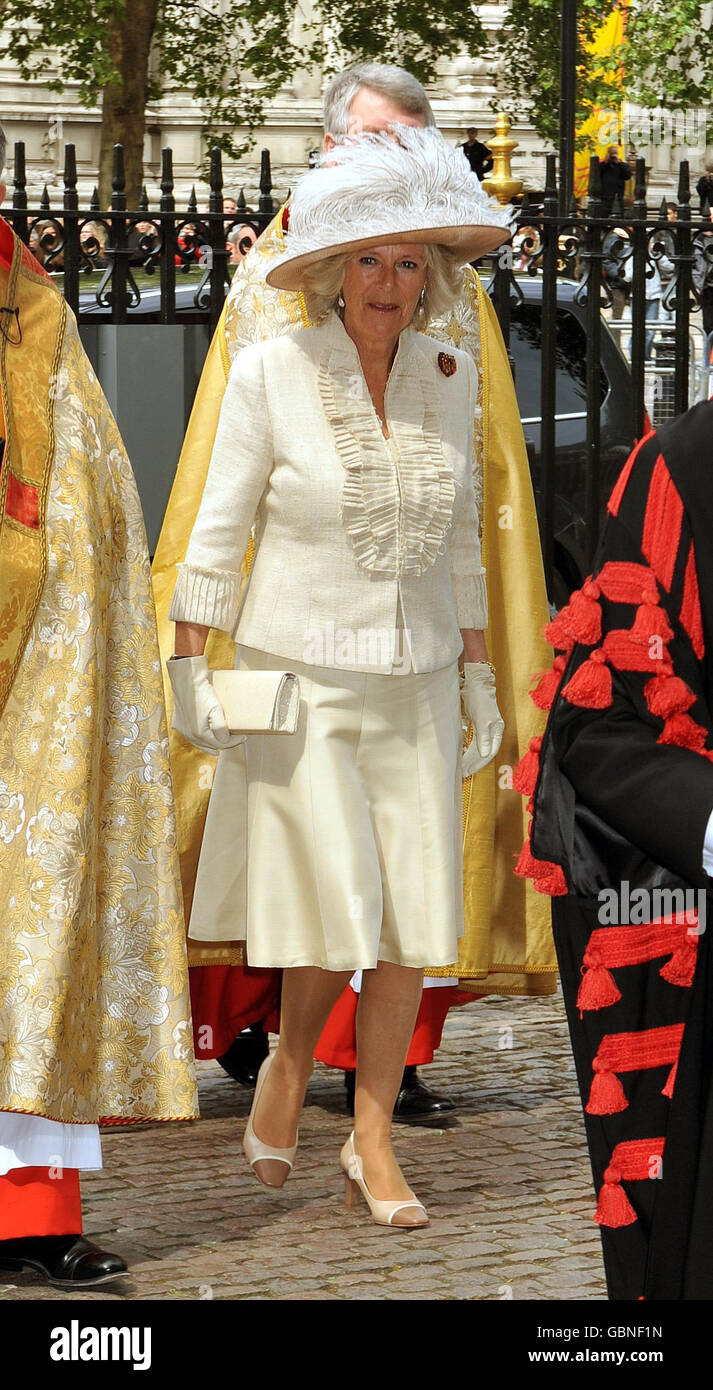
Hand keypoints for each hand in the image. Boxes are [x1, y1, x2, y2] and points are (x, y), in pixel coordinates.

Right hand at [166, 655, 244, 754]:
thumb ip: (220, 728)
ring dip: (212, 743)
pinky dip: (201, 738)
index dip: (234, 742)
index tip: (243, 736)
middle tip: (235, 740)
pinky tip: (206, 736)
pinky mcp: (179, 723)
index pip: (221, 744)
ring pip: (200, 742)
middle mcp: (189, 735)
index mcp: (200, 733)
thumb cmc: (202, 693)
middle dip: (223, 744)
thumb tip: (225, 740)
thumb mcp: (216, 709)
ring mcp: (183, 729)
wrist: (186, 680)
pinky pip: (192, 735)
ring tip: (221, 742)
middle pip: (210, 745)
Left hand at [460, 661, 503, 777]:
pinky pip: (472, 741)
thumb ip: (484, 737)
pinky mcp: (476, 724)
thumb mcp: (482, 718)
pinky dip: (467, 749)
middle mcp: (492, 731)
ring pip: (478, 748)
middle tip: (463, 773)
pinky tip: (461, 754)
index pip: (489, 752)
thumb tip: (485, 754)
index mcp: (497, 730)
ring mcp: (484, 728)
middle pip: (484, 752)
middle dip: (474, 763)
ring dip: (470, 758)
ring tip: (462, 768)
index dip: (479, 763)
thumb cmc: (480, 698)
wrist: (474, 682)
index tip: (469, 771)